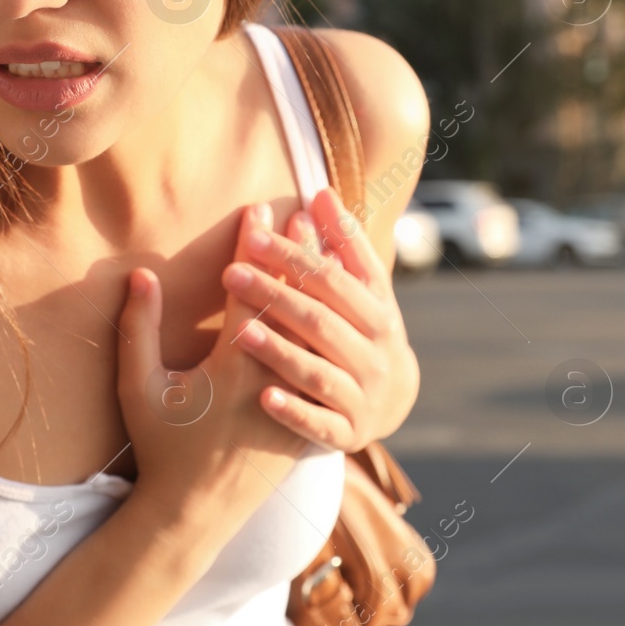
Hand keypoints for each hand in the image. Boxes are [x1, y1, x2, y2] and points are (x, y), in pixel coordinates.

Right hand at [116, 203, 308, 537]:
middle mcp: (272, 379)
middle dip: (298, 254)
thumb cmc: (161, 447)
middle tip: (305, 211)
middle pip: (294, 303)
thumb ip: (137, 328)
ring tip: (331, 247)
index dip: (253, 247)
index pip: (248, 291)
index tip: (257, 209)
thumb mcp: (137, 388)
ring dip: (324, 286)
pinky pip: (329, 361)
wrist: (195, 513)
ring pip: (320, 331)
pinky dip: (335, 327)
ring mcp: (296, 400)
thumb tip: (140, 275)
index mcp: (231, 367)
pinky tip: (340, 303)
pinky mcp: (310, 417)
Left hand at [220, 186, 420, 451]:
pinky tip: (265, 398)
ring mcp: (362, 396)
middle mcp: (375, 355)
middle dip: (276, 296)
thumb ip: (345, 242)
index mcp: (378, 314)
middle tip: (230, 274)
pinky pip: (320, 425)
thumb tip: (320, 192)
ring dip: (281, 352)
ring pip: (319, 372)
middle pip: (322, 322)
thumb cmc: (366, 328)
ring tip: (240, 332)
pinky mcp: (348, 433)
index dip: (295, 256)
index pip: (333, 280)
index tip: (253, 234)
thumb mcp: (366, 288)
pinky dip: (295, 411)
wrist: (393, 400)